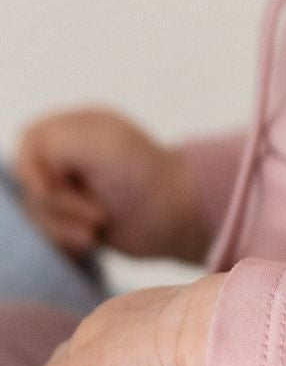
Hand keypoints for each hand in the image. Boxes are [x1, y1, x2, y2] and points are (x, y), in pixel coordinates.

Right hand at [13, 105, 210, 262]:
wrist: (176, 215)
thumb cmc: (140, 174)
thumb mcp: (95, 143)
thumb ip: (50, 145)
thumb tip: (32, 178)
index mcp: (79, 126)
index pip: (29, 141)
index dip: (32, 169)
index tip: (52, 188)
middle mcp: (74, 153)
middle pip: (30, 182)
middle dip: (59, 203)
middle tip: (98, 210)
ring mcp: (76, 186)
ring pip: (37, 211)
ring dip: (65, 225)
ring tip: (99, 226)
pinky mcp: (79, 216)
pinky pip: (50, 231)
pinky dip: (68, 239)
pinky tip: (95, 239)